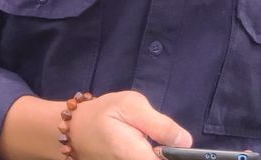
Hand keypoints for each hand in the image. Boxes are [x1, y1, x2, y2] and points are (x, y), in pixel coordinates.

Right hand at [68, 90, 192, 159]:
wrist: (74, 130)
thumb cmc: (102, 114)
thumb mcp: (131, 106)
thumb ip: (161, 125)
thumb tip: (186, 141)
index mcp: (136, 157)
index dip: (179, 155)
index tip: (179, 147)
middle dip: (167, 153)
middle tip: (161, 140)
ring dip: (157, 153)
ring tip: (147, 142)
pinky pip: (142, 159)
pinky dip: (146, 154)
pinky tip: (141, 147)